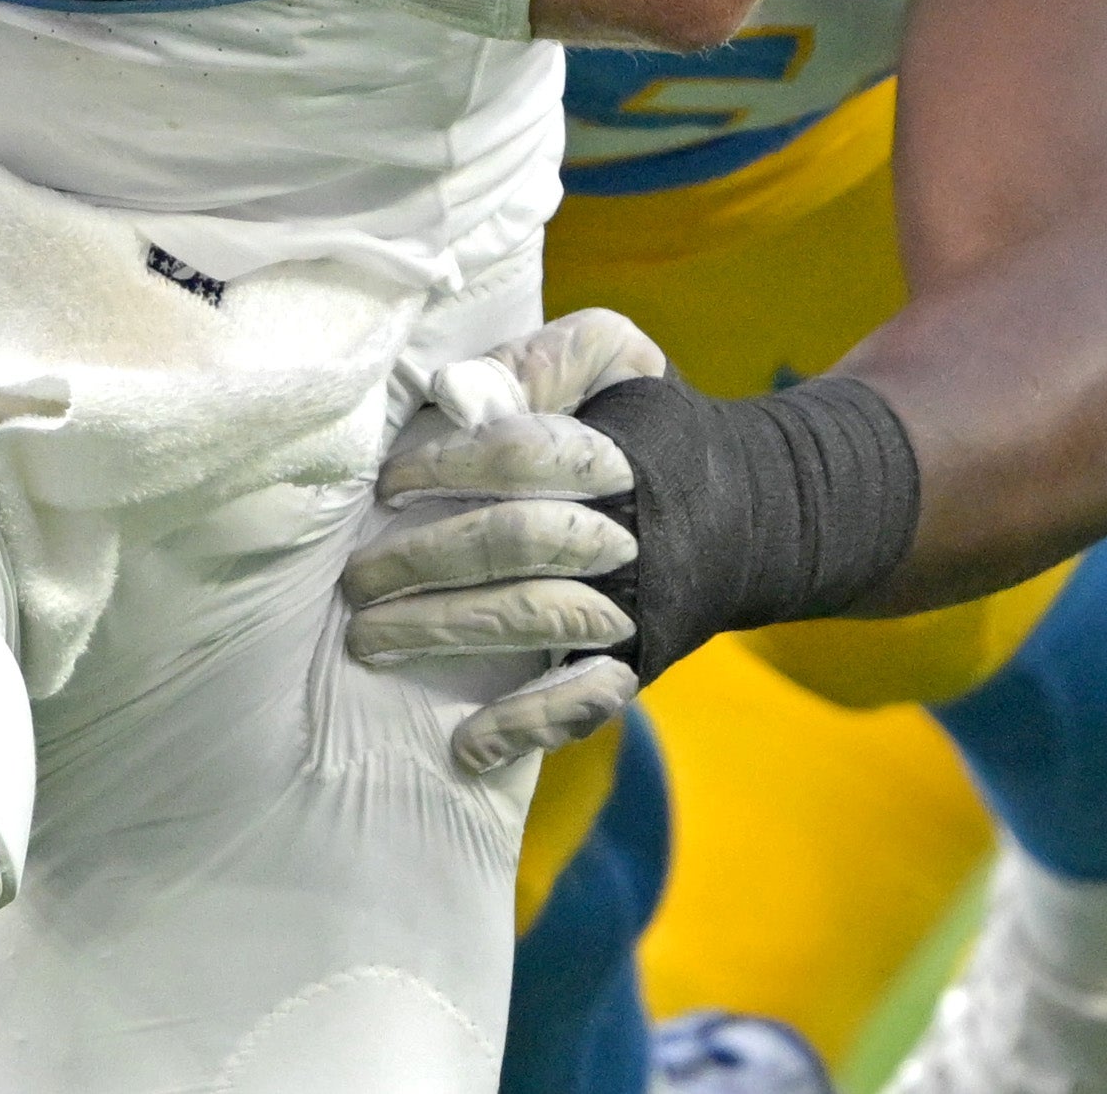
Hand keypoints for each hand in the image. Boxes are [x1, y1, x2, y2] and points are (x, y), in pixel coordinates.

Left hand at [345, 308, 669, 772]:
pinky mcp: (640, 658)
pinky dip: (526, 726)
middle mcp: (626, 528)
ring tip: (368, 640)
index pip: (524, 453)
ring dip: (444, 632)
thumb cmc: (646, 425)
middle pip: (516, 541)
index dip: (449, 464)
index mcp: (614, 449)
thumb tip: (453, 390)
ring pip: (535, 618)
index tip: (387, 485)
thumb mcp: (613, 361)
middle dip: (424, 559)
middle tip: (355, 577)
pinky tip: (466, 746)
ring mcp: (633, 600)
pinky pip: (586, 702)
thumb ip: (540, 361)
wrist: (751, 510)